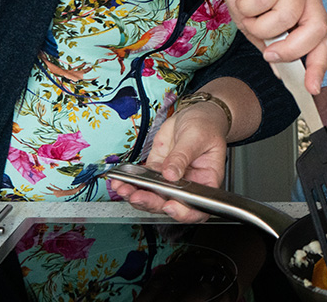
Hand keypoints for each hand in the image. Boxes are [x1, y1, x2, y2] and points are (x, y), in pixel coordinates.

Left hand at [108, 103, 227, 222]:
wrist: (194, 114)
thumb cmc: (206, 126)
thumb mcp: (197, 138)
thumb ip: (182, 156)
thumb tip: (170, 174)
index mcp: (206, 180)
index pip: (198, 206)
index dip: (184, 212)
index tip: (169, 206)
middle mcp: (188, 184)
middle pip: (170, 204)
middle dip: (151, 202)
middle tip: (137, 196)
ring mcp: (170, 179)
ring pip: (153, 196)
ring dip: (136, 195)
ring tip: (123, 188)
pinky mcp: (156, 170)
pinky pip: (142, 181)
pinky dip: (129, 182)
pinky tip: (120, 180)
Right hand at [212, 0, 326, 94]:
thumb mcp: (260, 26)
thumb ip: (273, 46)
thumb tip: (282, 72)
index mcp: (310, 8)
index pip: (323, 41)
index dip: (319, 66)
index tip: (312, 87)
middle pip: (314, 29)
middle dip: (289, 48)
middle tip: (268, 52)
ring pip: (284, 17)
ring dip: (258, 24)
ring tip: (248, 14)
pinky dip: (246, 5)